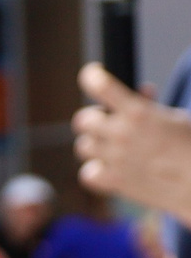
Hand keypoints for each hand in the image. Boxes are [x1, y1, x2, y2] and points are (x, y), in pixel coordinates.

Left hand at [75, 65, 190, 217]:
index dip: (92, 77)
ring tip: (115, 146)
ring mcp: (116, 159)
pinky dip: (96, 170)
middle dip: (95, 118)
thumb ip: (150, 104)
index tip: (93, 75)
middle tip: (109, 121)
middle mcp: (122, 134)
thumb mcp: (175, 117)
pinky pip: (88, 174)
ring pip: (84, 146)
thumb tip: (142, 90)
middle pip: (83, 120)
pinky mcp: (115, 182)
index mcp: (139, 113)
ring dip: (96, 144)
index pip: (101, 85)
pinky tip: (111, 168)